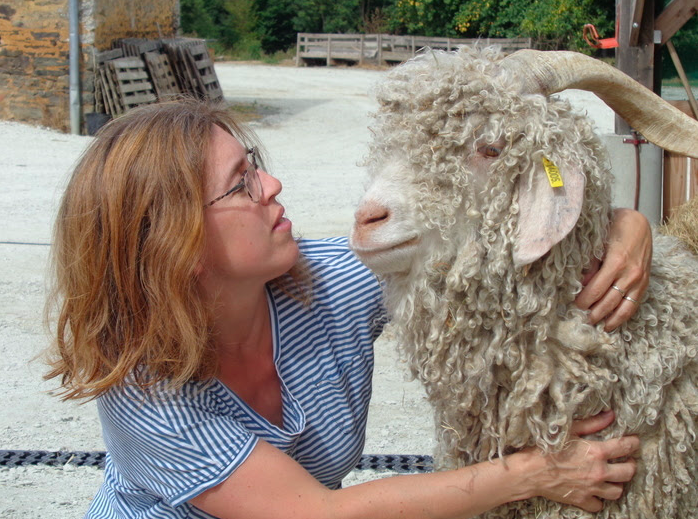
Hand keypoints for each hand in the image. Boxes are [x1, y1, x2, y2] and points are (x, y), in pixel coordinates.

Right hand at [526, 411, 638, 512]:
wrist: (530, 471)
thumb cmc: (546, 448)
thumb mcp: (569, 430)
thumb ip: (592, 423)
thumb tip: (611, 415)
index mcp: (597, 452)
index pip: (625, 447)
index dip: (633, 443)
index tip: (633, 442)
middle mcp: (599, 471)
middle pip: (628, 472)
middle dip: (630, 465)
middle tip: (626, 461)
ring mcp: (592, 488)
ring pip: (617, 491)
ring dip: (617, 483)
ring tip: (612, 477)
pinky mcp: (582, 500)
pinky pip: (599, 504)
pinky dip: (599, 499)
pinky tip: (595, 491)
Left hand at [575, 208, 651, 330]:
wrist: (639, 223)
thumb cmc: (614, 228)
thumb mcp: (598, 241)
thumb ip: (590, 263)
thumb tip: (580, 284)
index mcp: (616, 262)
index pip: (595, 290)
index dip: (584, 301)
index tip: (574, 306)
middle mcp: (630, 274)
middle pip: (608, 301)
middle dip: (593, 313)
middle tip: (581, 319)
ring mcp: (639, 280)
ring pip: (623, 307)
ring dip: (608, 319)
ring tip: (596, 326)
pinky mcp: (645, 282)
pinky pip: (634, 304)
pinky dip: (623, 316)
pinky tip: (613, 323)